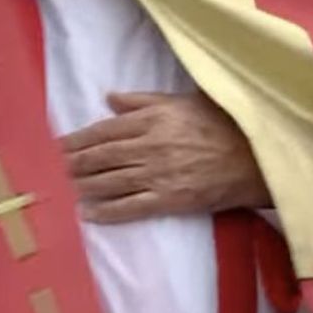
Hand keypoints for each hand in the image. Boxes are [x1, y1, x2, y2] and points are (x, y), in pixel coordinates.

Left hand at [62, 92, 272, 222]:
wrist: (256, 157)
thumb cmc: (222, 123)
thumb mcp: (184, 100)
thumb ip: (143, 100)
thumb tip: (109, 99)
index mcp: (154, 118)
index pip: (106, 129)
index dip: (80, 138)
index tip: (60, 145)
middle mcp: (151, 146)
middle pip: (103, 156)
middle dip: (76, 164)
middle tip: (57, 169)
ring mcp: (159, 175)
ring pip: (111, 182)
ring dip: (85, 186)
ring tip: (68, 188)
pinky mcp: (170, 200)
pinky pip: (131, 207)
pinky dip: (107, 212)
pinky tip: (89, 214)